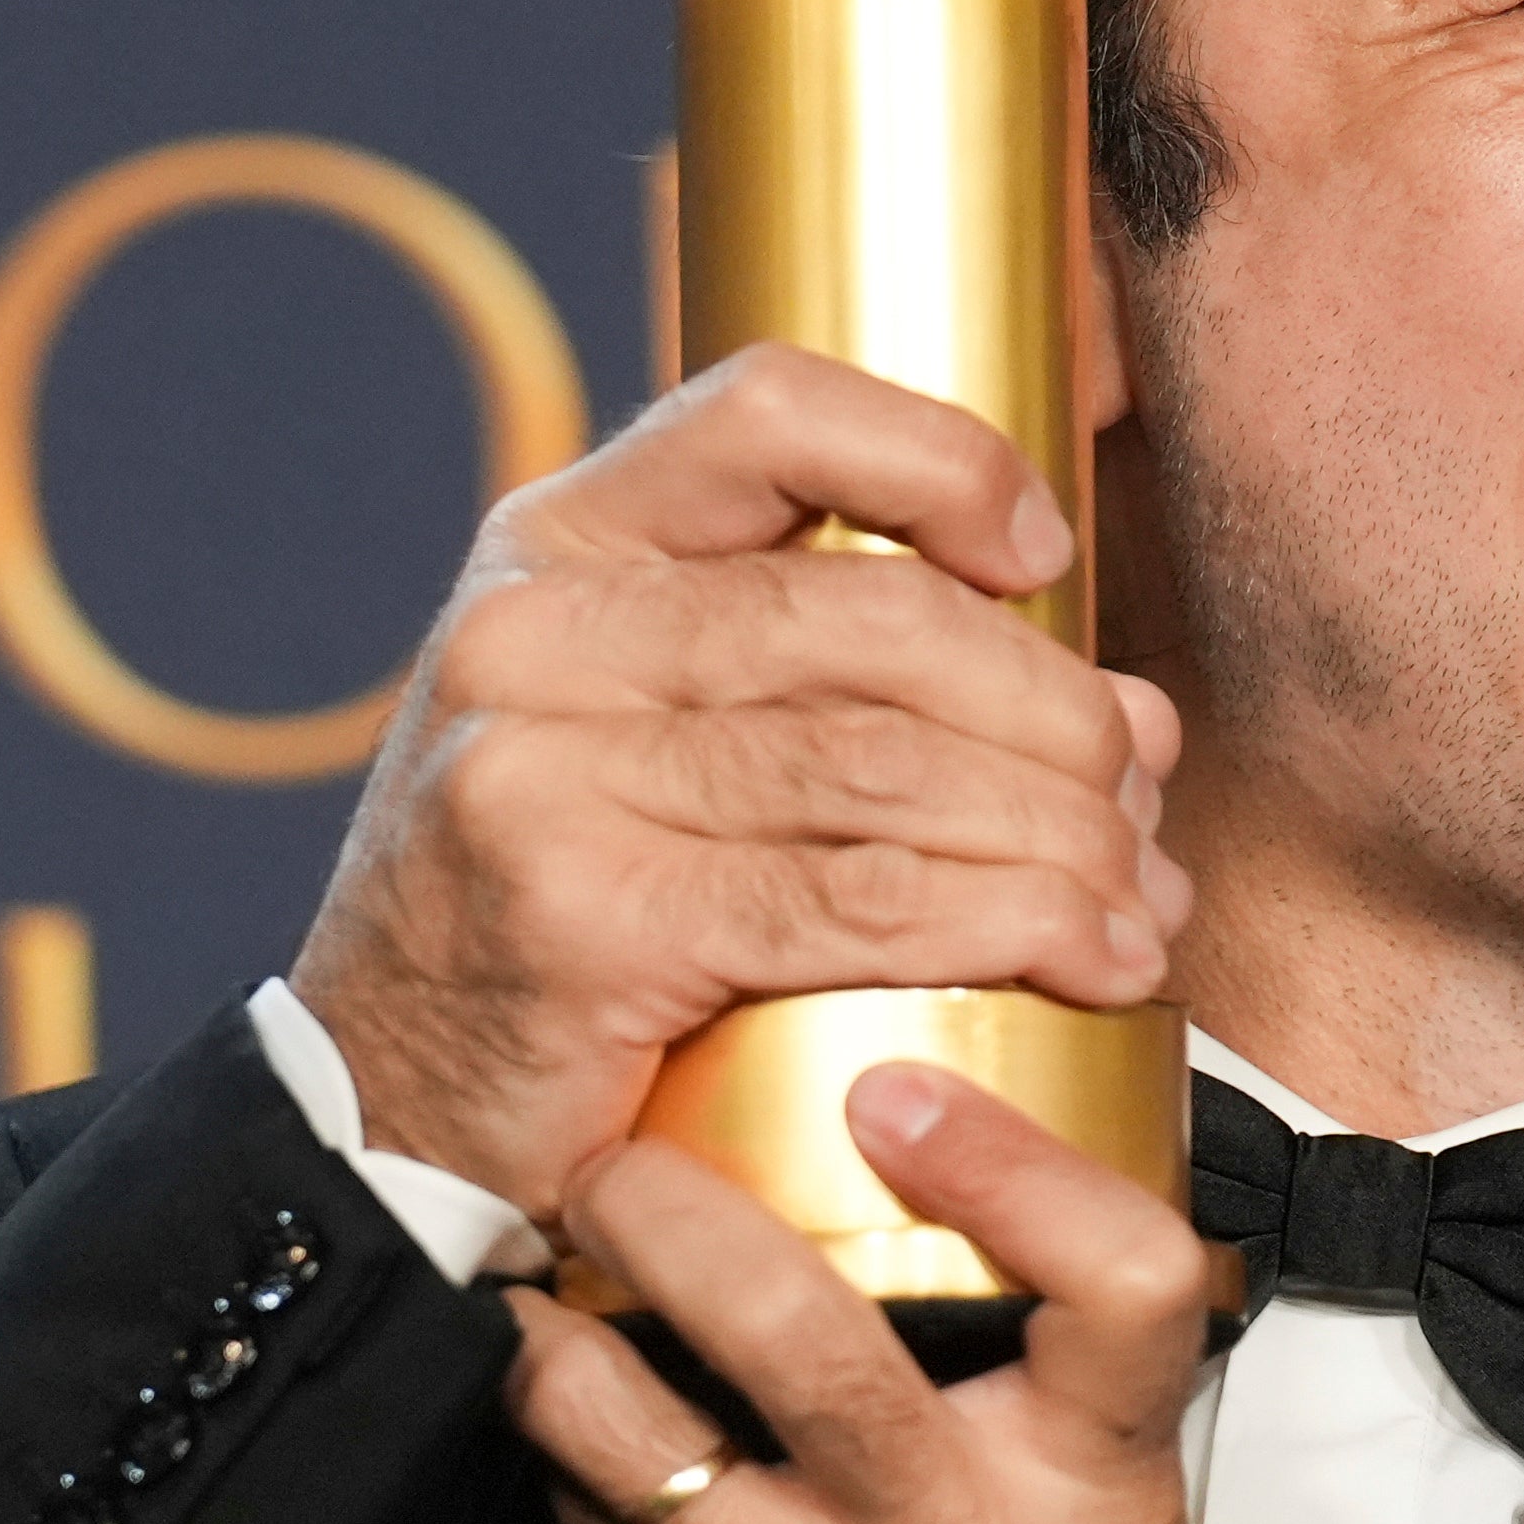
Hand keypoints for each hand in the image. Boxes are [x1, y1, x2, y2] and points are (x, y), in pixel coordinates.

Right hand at [292, 345, 1194, 1217]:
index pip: (765, 414)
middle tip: (1139, 793)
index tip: (1044, 549)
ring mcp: (545, 773)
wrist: (384, 1109)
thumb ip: (842, 688)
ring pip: (885, 769)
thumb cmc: (568, 917)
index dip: (937, 455)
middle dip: (1050, 709)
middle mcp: (535, 635)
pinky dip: (1007, 927)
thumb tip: (1130, 710)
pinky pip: (854, 903)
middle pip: (871, 618)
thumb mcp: (652, 741)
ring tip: (1138, 896)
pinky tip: (1090, 957)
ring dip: (1057, 837)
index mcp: (557, 548)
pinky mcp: (585, 916)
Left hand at [507, 1065, 1220, 1523]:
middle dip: (674, 1204)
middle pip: (802, 1323)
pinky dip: (555, 1436)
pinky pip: (582, 1515)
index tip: (907, 1089)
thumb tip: (932, 1176)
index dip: (1014, 1164)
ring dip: (558, 1318)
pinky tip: (553, 1401)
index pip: (1124, 1280)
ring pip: (630, 1417)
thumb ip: (1043, 1375)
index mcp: (1091, 1485)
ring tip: (544, 1264)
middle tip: (621, 1150)